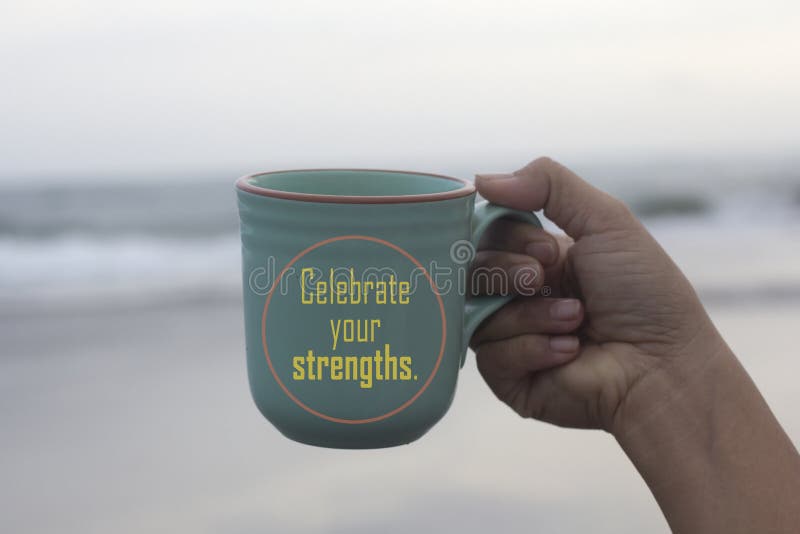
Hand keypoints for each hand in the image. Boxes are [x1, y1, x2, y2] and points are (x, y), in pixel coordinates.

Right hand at [469, 157, 728, 431]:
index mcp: (541, 259)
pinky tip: (569, 352)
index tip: (546, 250)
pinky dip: (530, 349)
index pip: (490, 235)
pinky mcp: (510, 380)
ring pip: (478, 313)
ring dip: (530, 314)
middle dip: (507, 271)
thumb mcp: (606, 221)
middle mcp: (522, 297)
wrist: (664, 365)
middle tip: (542, 279)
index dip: (507, 237)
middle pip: (473, 271)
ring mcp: (513, 339)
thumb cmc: (645, 295)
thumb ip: (548, 184)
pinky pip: (489, 357)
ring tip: (575, 321)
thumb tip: (480, 180)